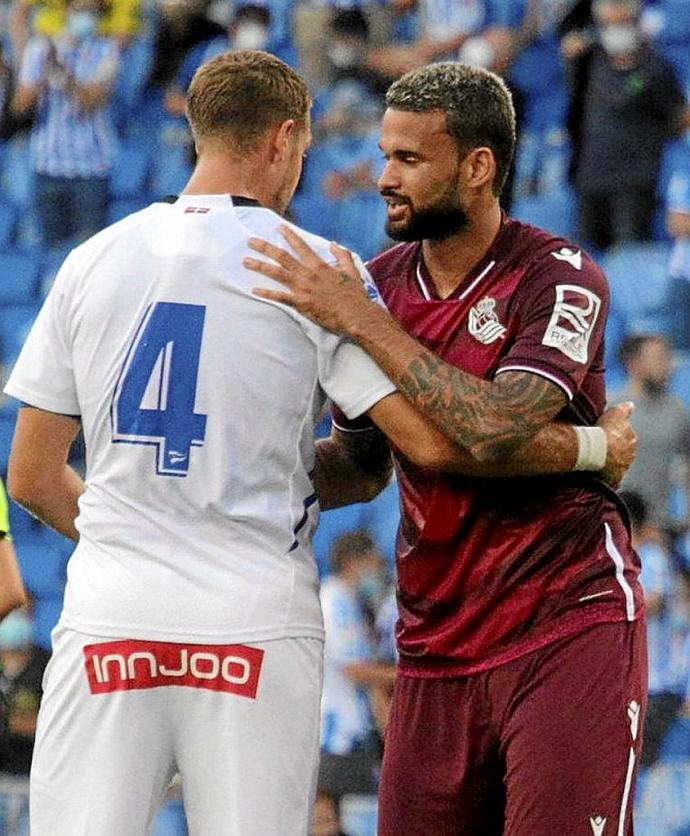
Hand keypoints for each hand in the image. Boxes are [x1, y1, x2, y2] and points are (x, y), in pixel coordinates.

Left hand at [245, 225, 375, 334]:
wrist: (355, 315)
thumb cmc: (355, 295)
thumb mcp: (352, 271)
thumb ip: (342, 255)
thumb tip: (333, 244)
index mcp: (319, 265)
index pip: (301, 246)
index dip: (288, 235)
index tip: (278, 227)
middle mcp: (308, 273)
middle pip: (282, 256)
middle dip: (265, 247)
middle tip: (251, 241)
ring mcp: (303, 288)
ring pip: (277, 273)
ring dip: (260, 266)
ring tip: (246, 261)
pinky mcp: (300, 303)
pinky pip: (280, 296)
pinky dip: (266, 292)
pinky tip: (255, 289)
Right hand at [597, 402, 636, 487]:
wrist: (596, 454)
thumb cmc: (605, 432)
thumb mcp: (614, 414)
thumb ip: (623, 410)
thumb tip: (631, 405)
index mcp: (631, 439)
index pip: (625, 435)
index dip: (615, 434)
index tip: (605, 433)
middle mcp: (630, 455)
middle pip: (622, 451)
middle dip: (613, 450)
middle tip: (598, 446)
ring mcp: (621, 469)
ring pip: (615, 464)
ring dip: (607, 462)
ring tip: (593, 459)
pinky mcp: (612, 481)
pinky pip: (607, 476)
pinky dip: (602, 474)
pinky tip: (592, 471)